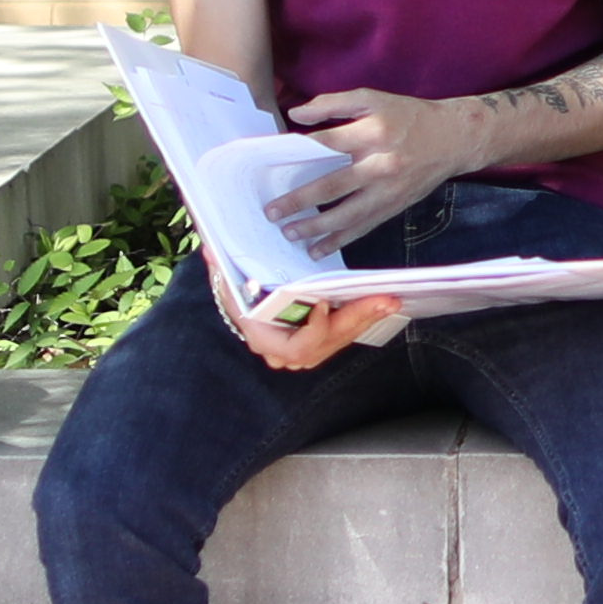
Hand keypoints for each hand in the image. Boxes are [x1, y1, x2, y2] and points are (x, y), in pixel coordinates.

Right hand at [233, 281, 408, 374]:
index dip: (314, 329)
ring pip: (340, 340)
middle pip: (328, 342)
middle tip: (384, 299)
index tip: (324, 304)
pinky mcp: (318, 342)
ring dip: (366, 319)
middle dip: (357, 319)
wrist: (240, 303)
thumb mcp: (226, 278)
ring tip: (390, 299)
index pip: (298, 346)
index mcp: (263, 338)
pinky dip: (362, 318)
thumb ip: (220, 267)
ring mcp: (303, 351)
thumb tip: (212, 251)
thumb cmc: (234, 289)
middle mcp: (285, 352)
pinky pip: (343, 334)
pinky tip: (382, 303)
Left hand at [278, 85, 477, 246]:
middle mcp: (381, 163)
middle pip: (334, 185)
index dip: (299, 152)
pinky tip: (318, 248)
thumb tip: (296, 114)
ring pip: (348, 214)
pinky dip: (340, 240)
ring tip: (291, 234)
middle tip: (273, 212)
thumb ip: (334, 103)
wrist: (454, 138)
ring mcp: (389, 190)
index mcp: (374, 132)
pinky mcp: (395, 206)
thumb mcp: (373, 97)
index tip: (272, 164)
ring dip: (317, 227)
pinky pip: (364, 227)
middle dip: (301, 201)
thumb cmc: (408, 115)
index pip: (329, 143)